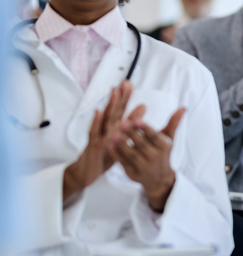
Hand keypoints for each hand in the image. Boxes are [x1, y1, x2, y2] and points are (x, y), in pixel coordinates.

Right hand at [63, 80, 142, 200]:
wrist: (86, 173)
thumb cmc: (104, 155)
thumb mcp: (120, 139)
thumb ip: (130, 122)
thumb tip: (143, 106)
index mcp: (113, 128)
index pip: (120, 110)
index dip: (125, 98)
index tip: (129, 84)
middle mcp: (105, 129)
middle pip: (113, 111)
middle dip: (119, 97)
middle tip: (125, 83)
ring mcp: (98, 137)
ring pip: (105, 119)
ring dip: (109, 105)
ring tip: (114, 92)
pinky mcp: (92, 146)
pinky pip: (94, 133)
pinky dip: (95, 123)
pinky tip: (97, 112)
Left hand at [111, 108, 184, 212]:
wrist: (159, 178)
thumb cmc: (162, 152)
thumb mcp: (168, 138)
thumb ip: (173, 123)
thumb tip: (183, 108)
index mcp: (164, 147)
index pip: (154, 136)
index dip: (145, 128)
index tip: (136, 120)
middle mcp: (155, 158)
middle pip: (141, 144)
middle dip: (131, 134)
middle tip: (121, 123)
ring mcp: (144, 167)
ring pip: (131, 154)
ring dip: (122, 144)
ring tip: (113, 134)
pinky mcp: (133, 174)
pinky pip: (123, 163)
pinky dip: (116, 154)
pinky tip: (110, 145)